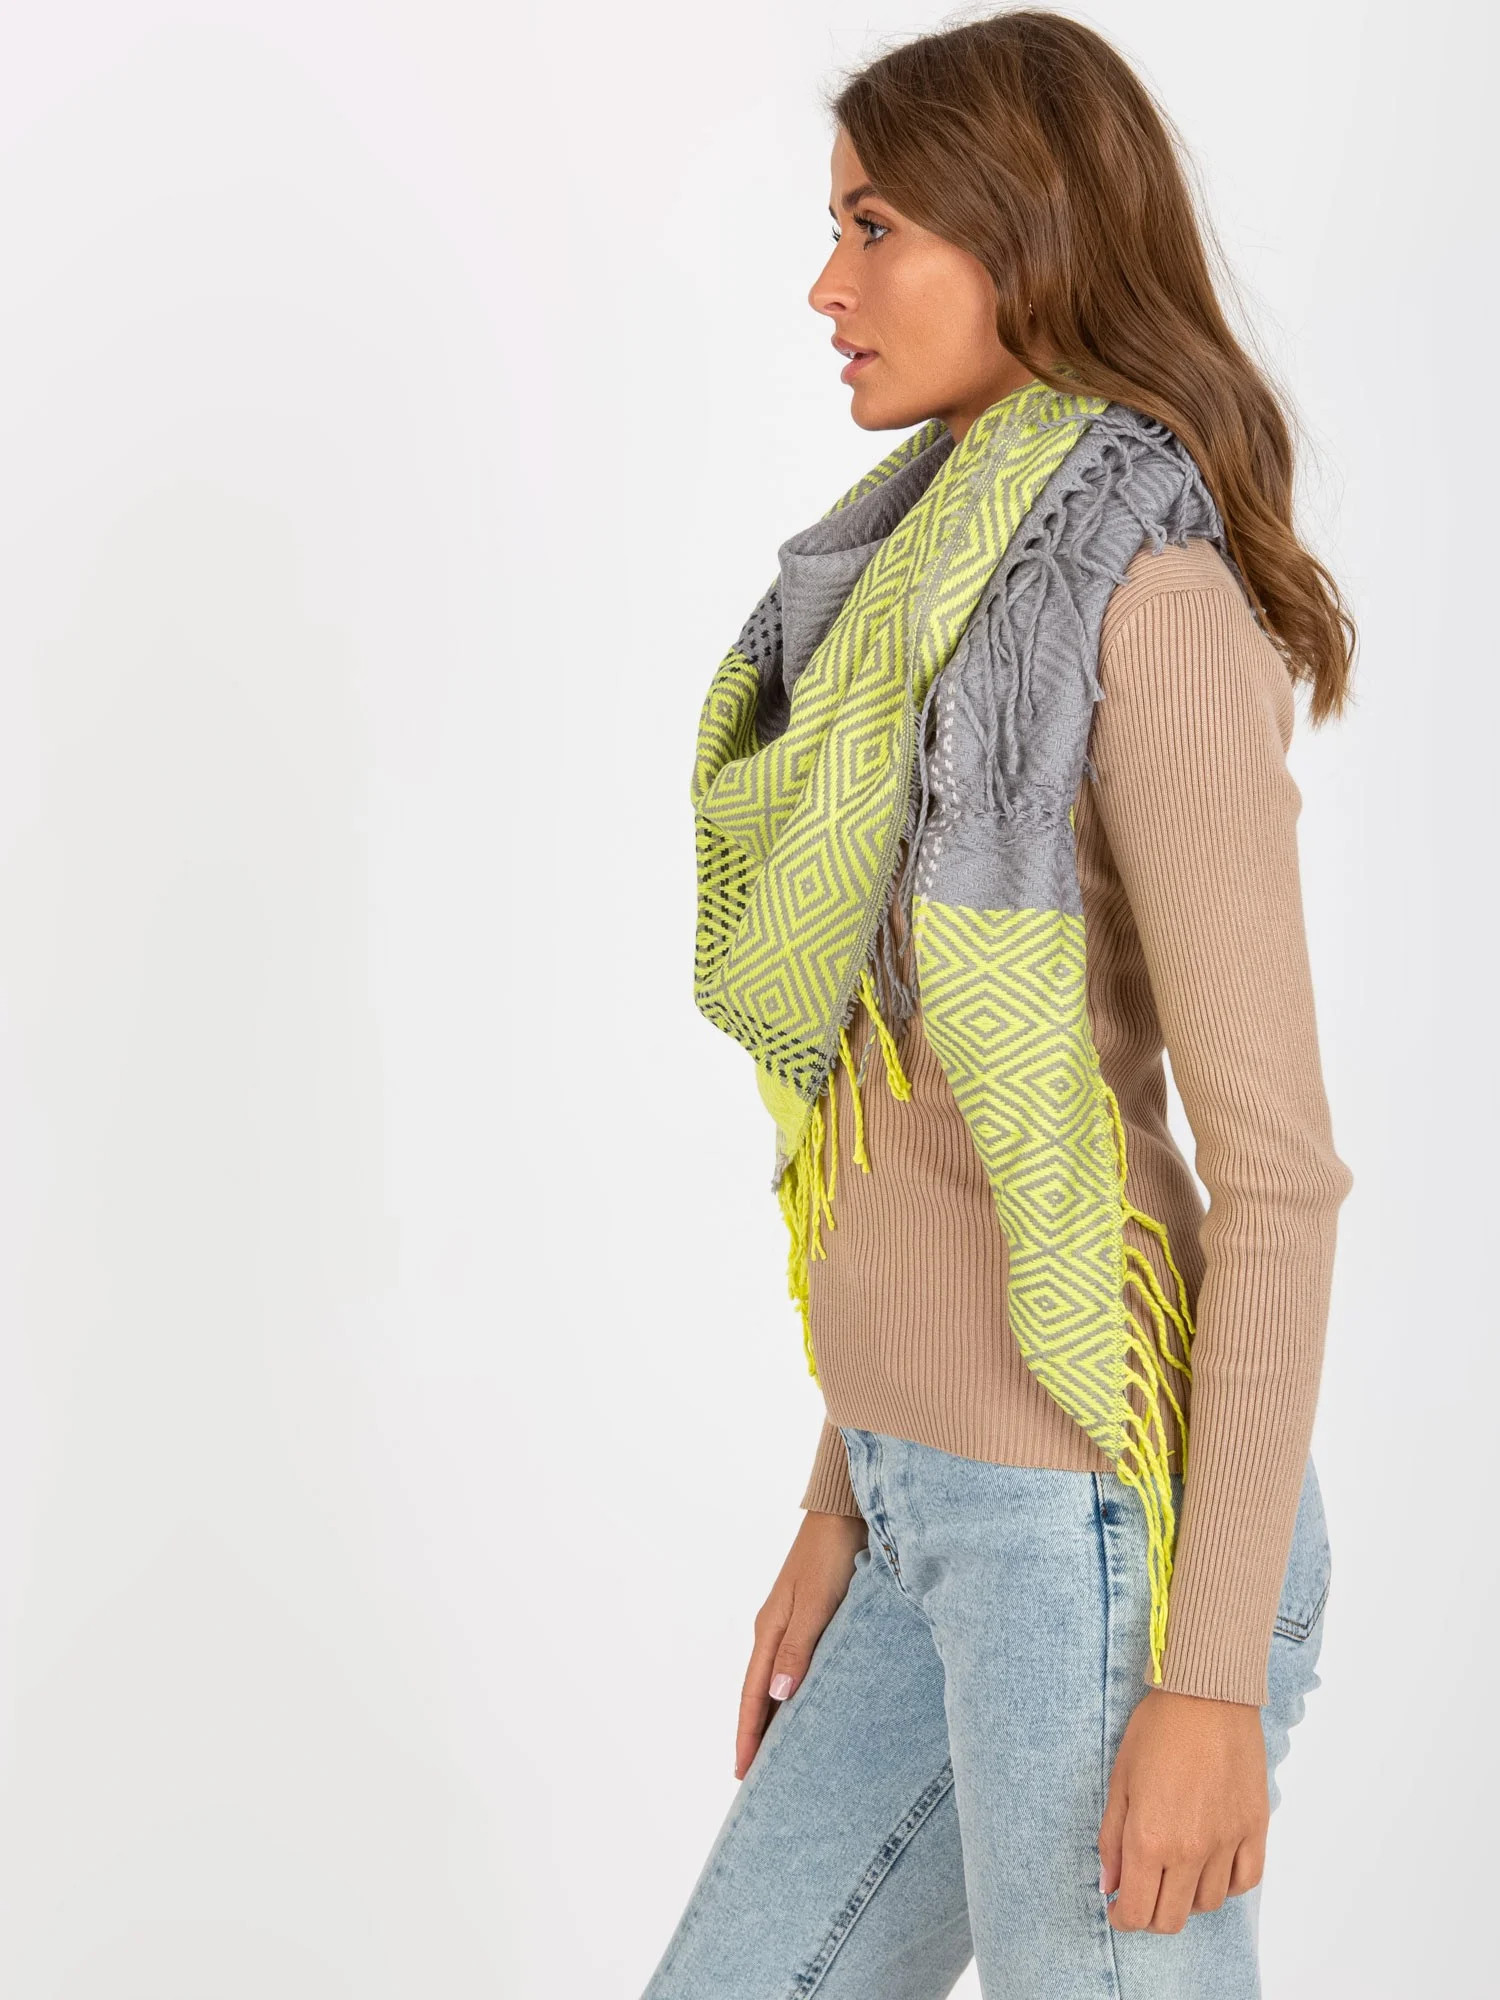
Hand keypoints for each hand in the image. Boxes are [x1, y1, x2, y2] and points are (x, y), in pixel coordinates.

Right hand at [735, 1510, 867, 1780]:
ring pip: (778, 1681)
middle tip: (757, 1776)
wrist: (844, 1513)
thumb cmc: (830, 1557)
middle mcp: (775, 1630)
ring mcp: (791, 1623)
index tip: (742, 1774)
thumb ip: (798, 1649)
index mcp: (769, 1631)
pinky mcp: (812, 1617)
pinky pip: (796, 1666)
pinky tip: (806, 1704)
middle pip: (760, 1693)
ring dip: (775, 1716)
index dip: (748, 1735)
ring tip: (779, 1752)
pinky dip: (794, 1693)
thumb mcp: (815, 1605)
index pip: (754, 1695)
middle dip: (756, 1734)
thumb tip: (778, 1696)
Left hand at [1098, 1686, 1267, 1932]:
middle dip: (1150, 1915)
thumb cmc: (1157, 1730)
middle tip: (1142, 1894)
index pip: (1138, 1911)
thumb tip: (1110, 1883)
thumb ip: (1112, 1838)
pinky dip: (1227, 1885)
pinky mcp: (1255, 1829)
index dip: (1123, 1917)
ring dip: (1187, 1899)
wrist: (1207, 1696)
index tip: (1118, 1907)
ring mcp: (1227, 1842)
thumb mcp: (1119, 1780)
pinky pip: (1246, 1881)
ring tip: (1175, 1873)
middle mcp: (1190, 1850)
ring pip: (1209, 1904)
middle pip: (1173, 1918)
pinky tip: (1211, 1867)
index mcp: (1150, 1839)